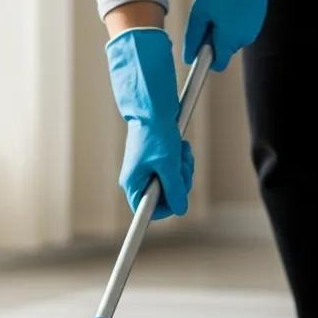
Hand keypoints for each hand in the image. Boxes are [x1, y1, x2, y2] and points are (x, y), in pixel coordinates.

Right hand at [106, 27, 192, 218]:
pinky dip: (182, 160)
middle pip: (167, 197)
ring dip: (183, 169)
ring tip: (181, 152)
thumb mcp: (168, 165)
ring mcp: (150, 170)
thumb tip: (180, 209)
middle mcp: (139, 179)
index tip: (179, 200)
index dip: (167, 208)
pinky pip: (176, 170)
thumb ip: (175, 190)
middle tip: (182, 166)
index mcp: (133, 184)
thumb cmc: (156, 134)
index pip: (150, 211)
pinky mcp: (159, 160)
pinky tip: (181, 147)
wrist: (153, 106)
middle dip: (180, 182)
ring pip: (175, 183)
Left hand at [183, 0, 317, 70]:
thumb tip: (189, 57)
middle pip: (224, 50)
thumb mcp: (200, 11)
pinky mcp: (257, 21)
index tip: (201, 49)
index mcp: (228, 40)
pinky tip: (232, 2)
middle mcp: (243, 40)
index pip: (218, 65)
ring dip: (225, 28)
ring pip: (232, 38)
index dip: (207, 58)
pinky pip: (241, 27)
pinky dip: (235, 20)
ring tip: (222, 4)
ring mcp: (252, 31)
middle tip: (209, 15)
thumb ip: (193, 37)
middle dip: (215, 39)